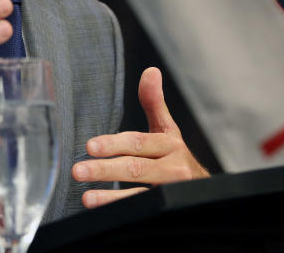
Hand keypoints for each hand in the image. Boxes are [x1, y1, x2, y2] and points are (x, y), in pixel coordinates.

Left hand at [73, 67, 208, 207]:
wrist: (206, 194)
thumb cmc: (175, 158)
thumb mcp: (167, 131)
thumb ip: (154, 102)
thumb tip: (150, 70)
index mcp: (170, 145)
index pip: (139, 143)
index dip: (114, 144)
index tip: (90, 146)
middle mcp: (174, 169)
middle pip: (136, 169)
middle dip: (105, 170)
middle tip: (77, 171)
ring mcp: (171, 193)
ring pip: (139, 195)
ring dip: (110, 198)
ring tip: (86, 197)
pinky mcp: (166, 211)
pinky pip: (142, 212)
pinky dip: (120, 212)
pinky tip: (99, 212)